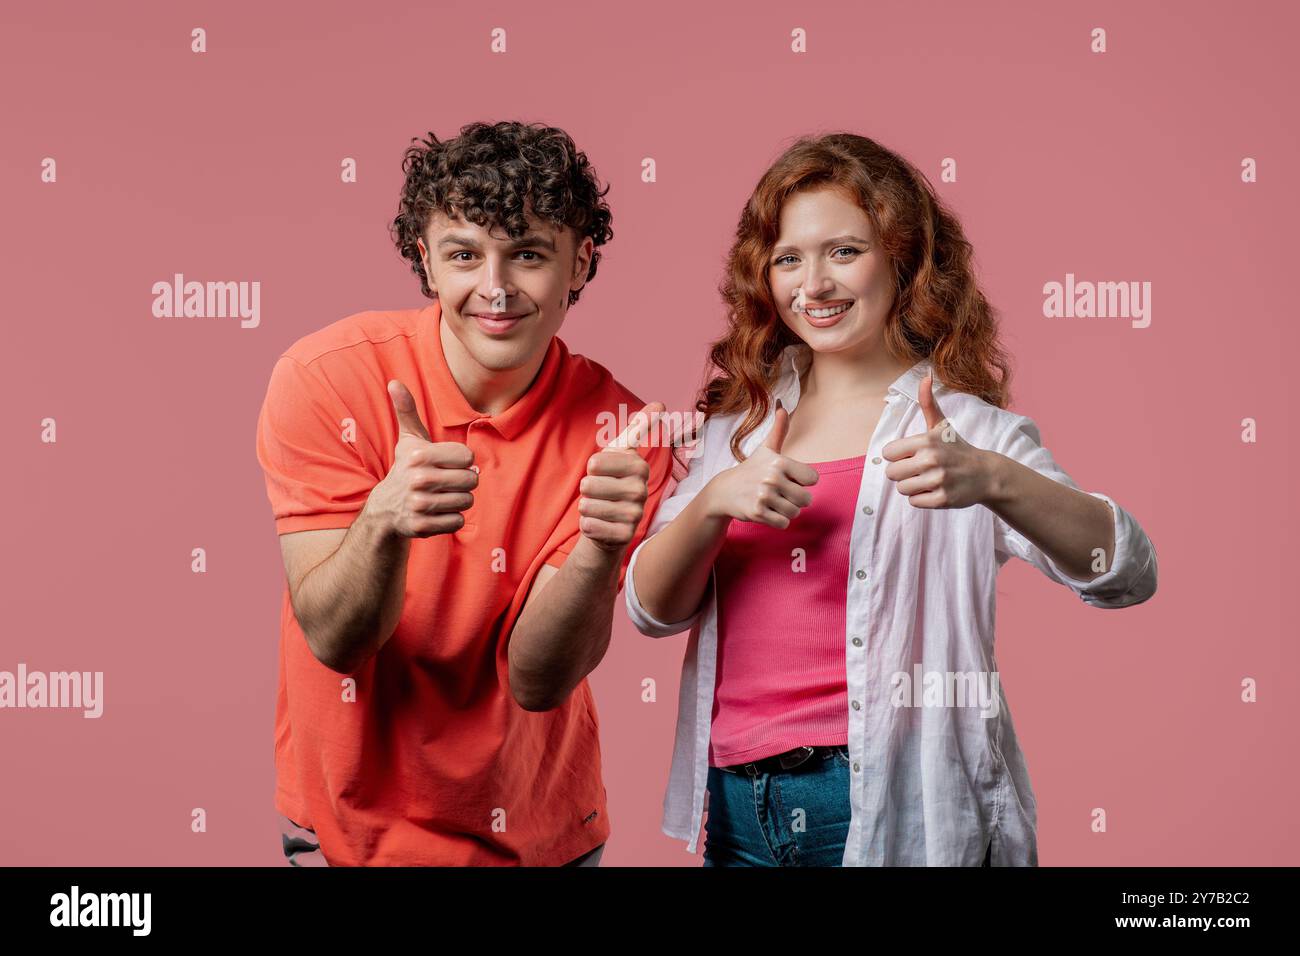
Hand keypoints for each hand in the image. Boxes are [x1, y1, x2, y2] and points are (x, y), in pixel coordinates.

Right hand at [366, 379, 478, 537]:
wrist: (386, 509)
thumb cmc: (406, 468)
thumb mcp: (408, 439)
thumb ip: (407, 411)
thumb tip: (394, 382)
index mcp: (419, 455)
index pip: (468, 457)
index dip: (462, 461)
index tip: (446, 463)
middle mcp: (418, 479)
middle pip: (471, 480)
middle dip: (464, 482)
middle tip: (447, 482)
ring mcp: (418, 504)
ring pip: (467, 501)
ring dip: (459, 500)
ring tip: (442, 496)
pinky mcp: (421, 526)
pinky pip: (458, 522)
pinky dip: (452, 519)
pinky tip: (437, 513)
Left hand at [579, 402, 664, 552]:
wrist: (612, 520)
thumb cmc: (613, 481)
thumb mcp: (622, 452)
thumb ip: (639, 428)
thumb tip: (662, 405)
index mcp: (638, 467)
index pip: (595, 463)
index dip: (591, 468)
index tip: (602, 472)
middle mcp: (641, 490)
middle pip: (588, 484)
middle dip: (586, 489)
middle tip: (600, 493)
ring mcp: (635, 514)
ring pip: (587, 506)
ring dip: (585, 507)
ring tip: (598, 507)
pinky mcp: (624, 535)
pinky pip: (590, 526)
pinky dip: (587, 525)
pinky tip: (598, 524)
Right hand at [701, 399, 818, 527]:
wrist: (724, 491)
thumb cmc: (750, 470)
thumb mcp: (765, 449)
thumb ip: (779, 430)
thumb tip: (782, 407)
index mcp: (780, 462)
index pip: (813, 479)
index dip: (803, 482)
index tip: (789, 479)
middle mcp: (772, 477)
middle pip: (806, 499)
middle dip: (796, 500)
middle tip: (781, 494)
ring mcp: (764, 495)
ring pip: (795, 512)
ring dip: (786, 511)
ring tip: (773, 502)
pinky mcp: (758, 512)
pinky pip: (783, 523)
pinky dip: (778, 521)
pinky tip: (767, 511)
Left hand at [881, 372, 994, 508]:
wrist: (985, 474)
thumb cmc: (957, 448)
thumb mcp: (942, 426)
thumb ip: (928, 403)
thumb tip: (925, 376)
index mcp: (926, 441)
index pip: (888, 454)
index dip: (898, 456)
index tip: (913, 455)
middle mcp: (931, 459)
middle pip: (891, 474)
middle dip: (902, 473)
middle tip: (920, 469)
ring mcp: (938, 480)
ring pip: (902, 489)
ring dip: (912, 487)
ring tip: (928, 479)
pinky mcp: (943, 500)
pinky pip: (914, 502)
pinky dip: (922, 499)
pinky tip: (936, 490)